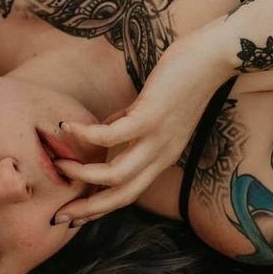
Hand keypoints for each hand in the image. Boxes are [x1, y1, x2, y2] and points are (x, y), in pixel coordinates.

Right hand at [50, 34, 229, 224]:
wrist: (213, 58)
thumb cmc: (183, 78)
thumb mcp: (152, 110)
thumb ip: (126, 124)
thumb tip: (100, 132)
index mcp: (163, 156)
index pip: (129, 194)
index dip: (101, 208)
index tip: (75, 216)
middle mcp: (162, 155)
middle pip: (122, 196)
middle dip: (89, 209)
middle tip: (59, 216)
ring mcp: (158, 138)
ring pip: (116, 175)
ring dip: (83, 173)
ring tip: (59, 163)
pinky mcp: (151, 117)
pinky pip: (112, 136)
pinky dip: (86, 134)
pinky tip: (68, 126)